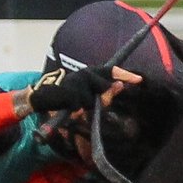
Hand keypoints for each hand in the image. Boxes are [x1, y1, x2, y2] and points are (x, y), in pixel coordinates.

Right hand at [25, 65, 142, 116]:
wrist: (43, 98)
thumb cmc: (68, 98)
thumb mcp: (88, 96)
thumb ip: (103, 94)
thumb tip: (119, 87)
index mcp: (91, 72)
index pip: (112, 70)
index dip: (126, 75)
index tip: (139, 80)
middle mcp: (86, 73)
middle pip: (105, 87)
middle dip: (103, 98)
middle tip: (90, 104)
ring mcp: (77, 81)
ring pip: (93, 100)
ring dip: (86, 108)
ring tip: (75, 106)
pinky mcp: (70, 92)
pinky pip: (82, 106)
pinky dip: (77, 111)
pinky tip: (70, 109)